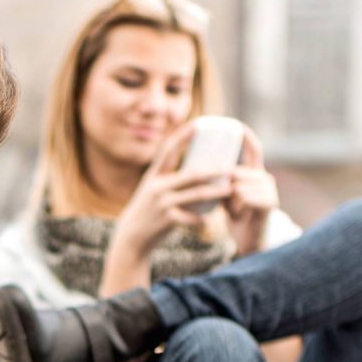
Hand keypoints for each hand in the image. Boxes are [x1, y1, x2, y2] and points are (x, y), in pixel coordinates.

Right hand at [113, 124, 236, 257]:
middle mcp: (158, 186)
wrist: (131, 237)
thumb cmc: (147, 212)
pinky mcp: (166, 219)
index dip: (182, 136)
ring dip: (215, 193)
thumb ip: (168, 179)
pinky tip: (210, 219)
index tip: (197, 124)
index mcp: (154, 176)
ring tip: (229, 190)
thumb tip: (191, 169)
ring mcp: (162, 203)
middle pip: (191, 174)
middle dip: (213, 170)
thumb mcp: (152, 191)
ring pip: (196, 195)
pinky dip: (202, 218)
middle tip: (230, 167)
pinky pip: (191, 217)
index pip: (169, 150)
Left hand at [222, 125, 277, 254]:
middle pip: (235, 171)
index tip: (238, 124)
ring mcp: (270, 189)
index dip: (246, 137)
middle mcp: (265, 177)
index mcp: (255, 173)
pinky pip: (243, 195)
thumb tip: (200, 163)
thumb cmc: (236, 216)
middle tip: (230, 205)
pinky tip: (241, 216)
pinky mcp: (270, 202)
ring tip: (236, 212)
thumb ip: (221, 178)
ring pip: (237, 184)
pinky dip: (236, 207)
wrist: (249, 242)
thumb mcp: (226, 194)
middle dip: (225, 189)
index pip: (253, 150)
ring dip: (230, 201)